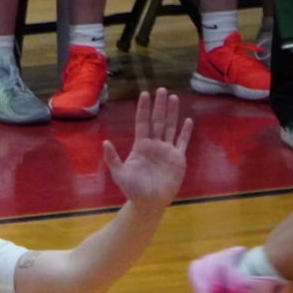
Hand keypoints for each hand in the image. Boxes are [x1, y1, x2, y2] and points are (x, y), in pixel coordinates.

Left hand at [103, 88, 192, 209]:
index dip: (143, 109)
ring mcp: (167, 150)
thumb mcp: (119, 173)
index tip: (144, 94)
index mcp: (140, 146)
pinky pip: (182, 142)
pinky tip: (188, 120)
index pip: (142, 123)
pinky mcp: (178, 158)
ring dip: (172, 113)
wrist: (149, 203)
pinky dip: (186, 132)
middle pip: (158, 121)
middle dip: (159, 105)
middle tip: (161, 89)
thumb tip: (105, 142)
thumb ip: (113, 158)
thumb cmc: (132, 189)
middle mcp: (154, 145)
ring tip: (173, 98)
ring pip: (170, 127)